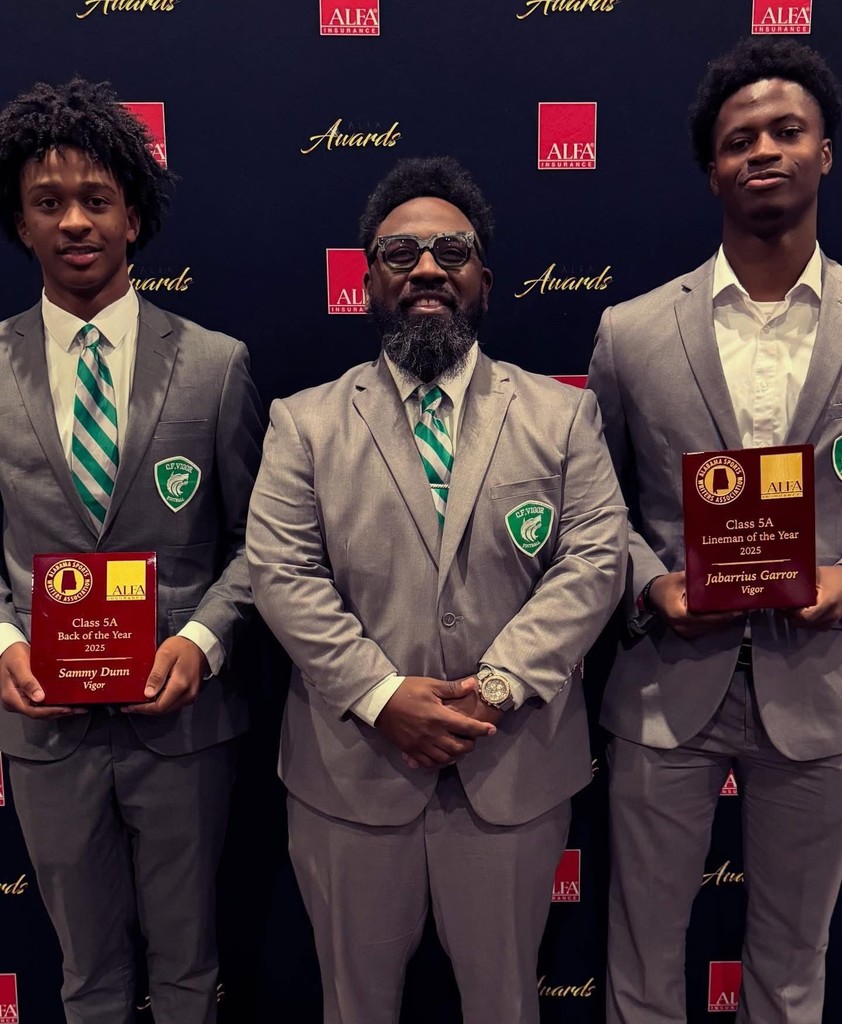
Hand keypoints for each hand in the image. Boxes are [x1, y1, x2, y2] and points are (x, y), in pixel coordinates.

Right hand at [0, 642, 85, 718]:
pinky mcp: (28, 696)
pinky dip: (55, 703)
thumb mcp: (19, 666)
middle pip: (40, 713)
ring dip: (60, 709)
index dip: (51, 711)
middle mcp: (16, 702)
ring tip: (77, 707)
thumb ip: (28, 681)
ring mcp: (22, 700)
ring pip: (42, 710)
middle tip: (78, 708)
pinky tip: (67, 701)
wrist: (8, 649)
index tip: (67, 708)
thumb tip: (39, 698)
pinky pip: (43, 704)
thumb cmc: (12, 655)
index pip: (33, 711)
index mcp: (11, 698)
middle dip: (60, 712)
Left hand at [123, 636, 207, 714]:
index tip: (129, 706)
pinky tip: (154, 696)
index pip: (159, 706)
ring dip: (154, 707)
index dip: (143, 708)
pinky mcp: (191, 694)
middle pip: (163, 710)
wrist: (199, 644)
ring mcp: (191, 695)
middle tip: (131, 704)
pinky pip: (174, 703)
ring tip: (140, 701)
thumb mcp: (165, 655)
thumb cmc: (181, 647)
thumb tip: (148, 693)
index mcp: (180, 684)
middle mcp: (188, 693)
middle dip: (146, 709)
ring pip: (169, 708)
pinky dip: (163, 702)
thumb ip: (157, 674)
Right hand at [377, 675, 496, 769]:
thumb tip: (473, 685)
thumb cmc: (406, 690)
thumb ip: (453, 688)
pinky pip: (430, 763)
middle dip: (471, 745)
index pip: (467, 727)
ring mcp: (421, 745)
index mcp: (438, 717)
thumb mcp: (430, 685)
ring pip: (446, 758)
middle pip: (459, 747)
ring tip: (460, 747)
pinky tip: (444, 755)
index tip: (492, 730)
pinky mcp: (411, 751)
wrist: (379, 702)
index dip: (482, 730)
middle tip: (473, 738)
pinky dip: (441, 762)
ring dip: (457, 754)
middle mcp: (432, 735)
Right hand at [648, 572, 742, 638]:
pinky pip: (708, 628)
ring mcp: (685, 633)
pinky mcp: (688, 633)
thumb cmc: (665, 586)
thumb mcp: (678, 578)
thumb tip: (715, 574)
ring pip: (712, 628)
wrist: (652, 596)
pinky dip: (719, 621)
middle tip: (746, 607)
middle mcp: (683, 628)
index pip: (707, 617)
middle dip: (729, 616)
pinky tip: (730, 614)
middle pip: (712, 624)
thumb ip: (695, 578)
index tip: (739, 607)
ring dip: (726, 619)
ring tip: (742, 609)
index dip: (724, 613)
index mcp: (679, 615)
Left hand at [786, 565, 841, 629]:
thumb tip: (783, 583)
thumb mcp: (816, 575)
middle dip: (792, 616)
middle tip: (783, 607)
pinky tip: (801, 613)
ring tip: (790, 609)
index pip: (806, 616)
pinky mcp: (832, 622)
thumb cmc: (833, 577)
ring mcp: (833, 620)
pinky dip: (806, 622)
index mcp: (828, 602)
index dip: (792, 612)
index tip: (784, 605)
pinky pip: (816, 627)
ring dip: (798, 620)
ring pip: (809, 627)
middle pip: (805, 623)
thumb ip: (801, 581)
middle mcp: (832, 614)